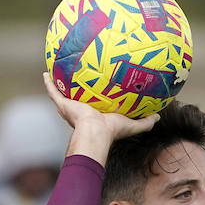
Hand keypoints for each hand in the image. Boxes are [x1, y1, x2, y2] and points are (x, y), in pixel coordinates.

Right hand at [42, 72, 159, 164]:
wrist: (95, 133)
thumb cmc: (112, 131)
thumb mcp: (131, 124)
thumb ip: (145, 122)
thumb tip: (158, 116)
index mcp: (94, 116)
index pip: (93, 106)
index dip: (94, 99)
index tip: (96, 90)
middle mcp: (80, 111)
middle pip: (76, 99)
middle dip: (74, 91)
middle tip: (75, 79)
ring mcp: (70, 108)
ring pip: (62, 94)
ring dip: (58, 85)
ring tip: (56, 72)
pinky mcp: (63, 104)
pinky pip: (53, 91)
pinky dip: (49, 83)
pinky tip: (46, 72)